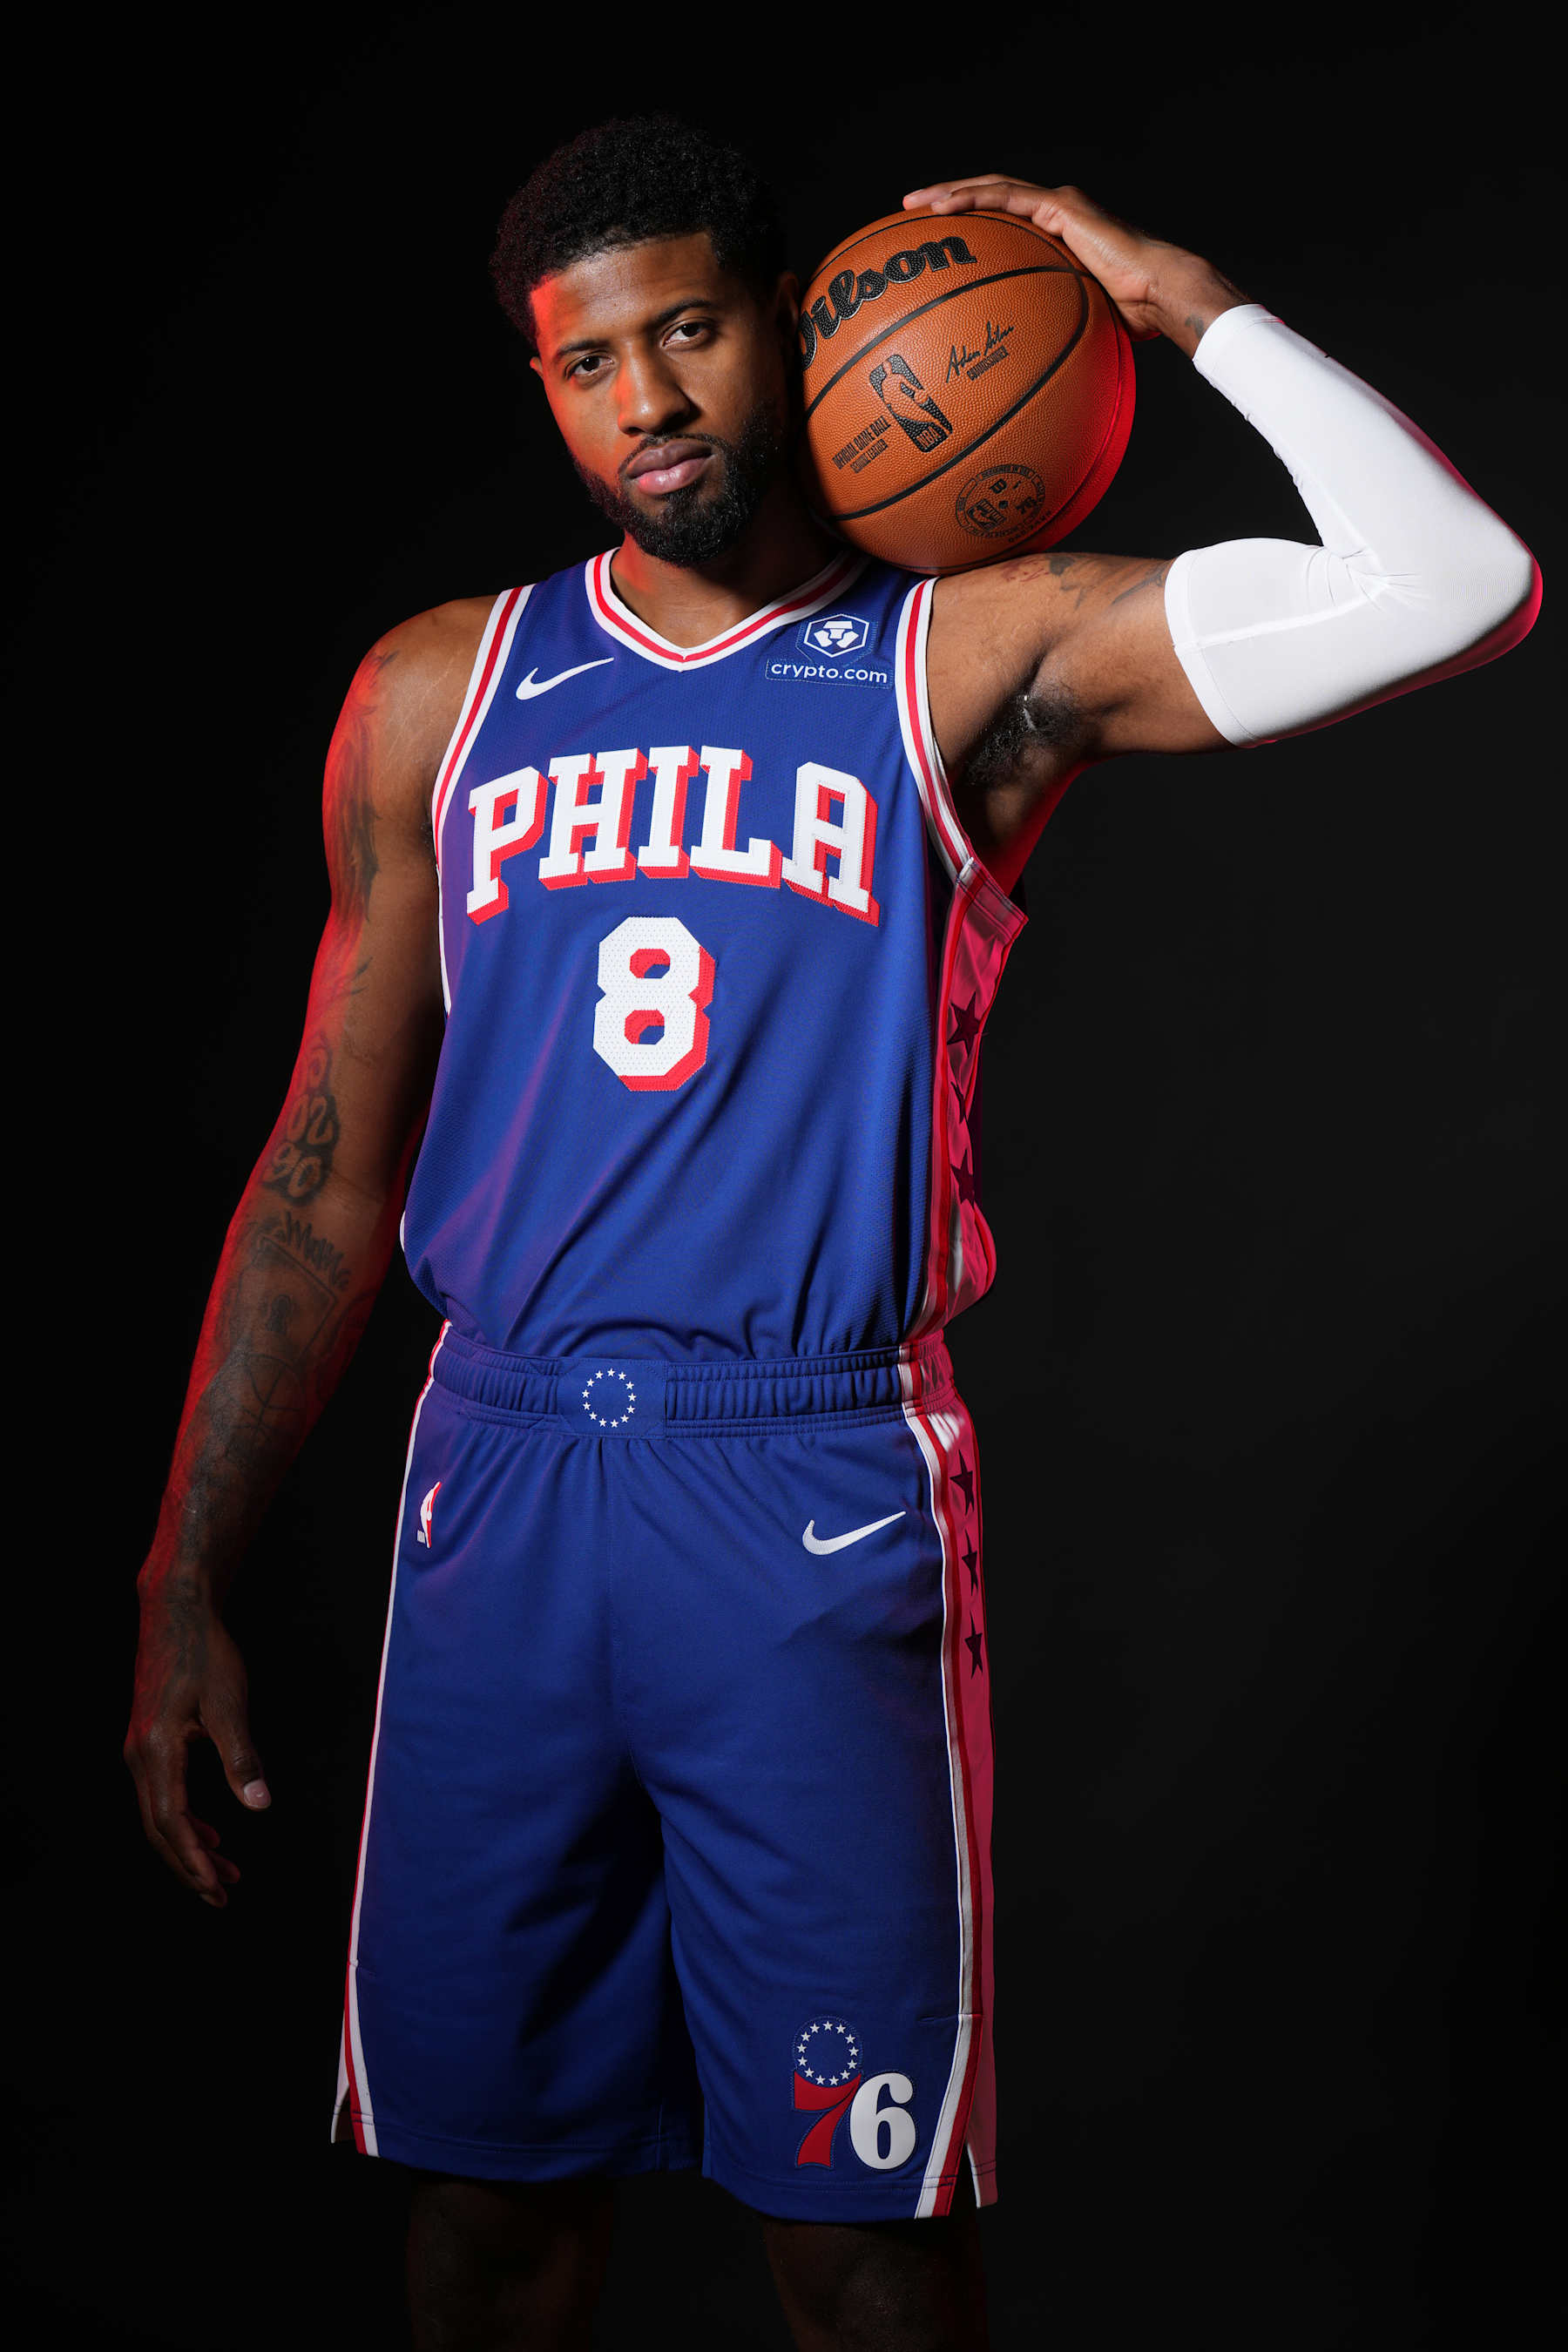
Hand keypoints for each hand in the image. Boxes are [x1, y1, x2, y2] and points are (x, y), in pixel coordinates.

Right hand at [124, 1576, 269, 1907]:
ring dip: (190, 1845)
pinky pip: (160, 1795)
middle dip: (191, 1865)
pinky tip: (212, 1829)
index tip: (218, 1890)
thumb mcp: (228, 1703)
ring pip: (158, 1815)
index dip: (193, 1860)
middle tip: (223, 1896)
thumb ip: (241, 1758)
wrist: (175, 1611)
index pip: (171, 1823)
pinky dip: (184, 1820)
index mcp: (156, 1751)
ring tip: (225, 1871)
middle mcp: (138, 1756)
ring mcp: (137, 1749)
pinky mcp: (146, 1741)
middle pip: (159, 1829)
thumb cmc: (206, 1652)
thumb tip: (259, 1806)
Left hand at [902, 176, 1245, 352]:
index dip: (969, 220)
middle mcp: (1055, 210)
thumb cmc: (1129, 317)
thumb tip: (1031, 372)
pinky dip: (973, 199)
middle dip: (947, 198)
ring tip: (914, 203)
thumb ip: (1050, 330)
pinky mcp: (1061, 205)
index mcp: (1056, 233)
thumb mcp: (1078, 323)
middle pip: (991, 196)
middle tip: (909, 210)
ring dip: (950, 193)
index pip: (1004, 220)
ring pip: (993, 188)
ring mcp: (1058, 204)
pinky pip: (1007, 198)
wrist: (1158, 294)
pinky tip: (943, 209)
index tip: (936, 236)